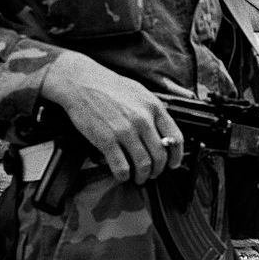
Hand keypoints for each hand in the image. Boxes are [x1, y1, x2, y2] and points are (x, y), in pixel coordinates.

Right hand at [41, 52, 184, 184]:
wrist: (82, 81)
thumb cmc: (110, 85)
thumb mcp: (140, 92)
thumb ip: (153, 111)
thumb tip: (165, 131)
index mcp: (154, 108)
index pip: (176, 138)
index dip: (177, 156)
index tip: (173, 163)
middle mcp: (143, 120)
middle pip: (160, 156)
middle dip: (158, 169)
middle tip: (153, 173)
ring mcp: (125, 131)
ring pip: (143, 164)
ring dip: (143, 176)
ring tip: (139, 177)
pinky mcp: (106, 140)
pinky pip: (121, 167)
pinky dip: (124, 176)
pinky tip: (122, 175)